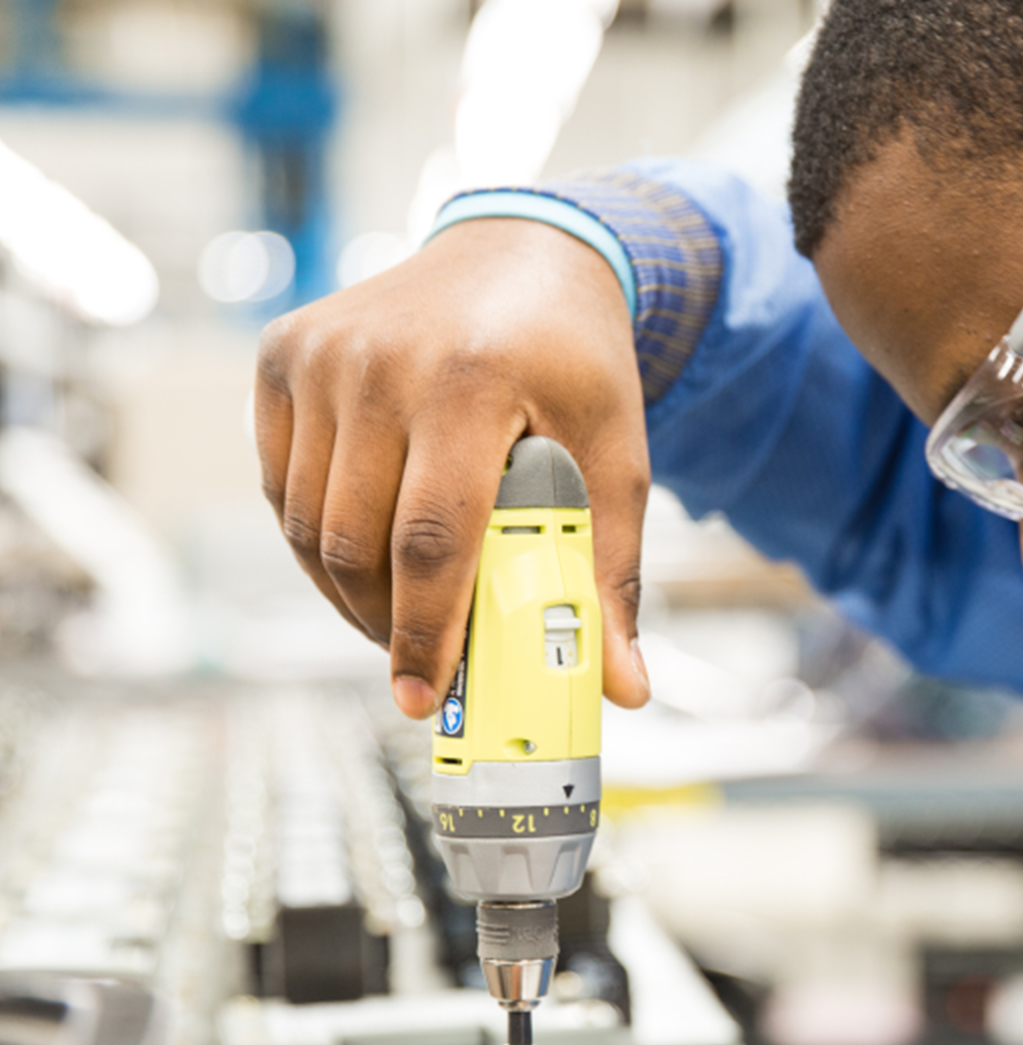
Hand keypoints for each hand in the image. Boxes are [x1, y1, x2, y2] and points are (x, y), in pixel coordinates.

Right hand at [254, 218, 652, 715]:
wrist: (523, 252)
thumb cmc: (575, 363)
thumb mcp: (615, 456)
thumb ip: (611, 571)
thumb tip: (622, 688)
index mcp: (471, 380)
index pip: (432, 538)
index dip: (426, 633)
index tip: (426, 697)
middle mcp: (379, 360)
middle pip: (357, 543)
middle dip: (386, 625)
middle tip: (424, 666)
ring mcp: (320, 354)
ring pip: (307, 526)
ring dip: (349, 594)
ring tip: (402, 618)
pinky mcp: (282, 356)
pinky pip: (282, 487)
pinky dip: (318, 542)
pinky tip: (369, 556)